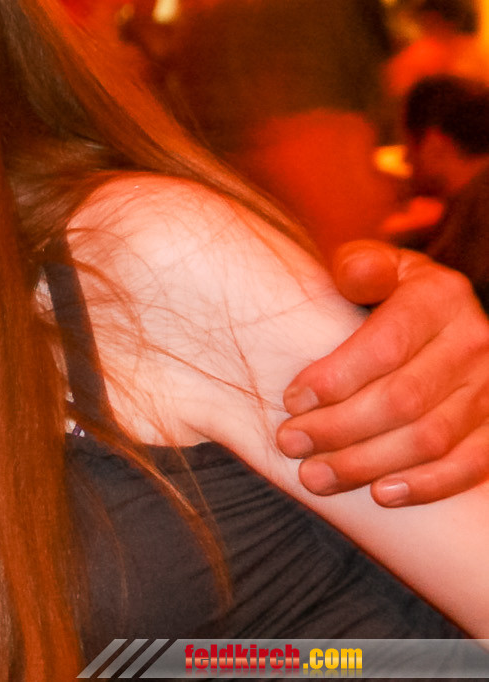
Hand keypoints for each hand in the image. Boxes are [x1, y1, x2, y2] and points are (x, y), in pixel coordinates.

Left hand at [278, 241, 488, 504]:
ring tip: (315, 475)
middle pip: (404, 399)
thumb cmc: (384, 291)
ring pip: (431, 439)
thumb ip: (359, 266)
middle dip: (339, 428)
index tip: (290, 400)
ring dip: (368, 463)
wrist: (435, 316)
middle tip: (289, 443)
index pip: (386, 346)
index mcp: (440, 296)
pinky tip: (380, 494)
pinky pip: (470, 466)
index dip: (335, 378)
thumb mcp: (371, 264)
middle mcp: (475, 341)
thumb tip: (354, 276)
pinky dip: (426, 486)